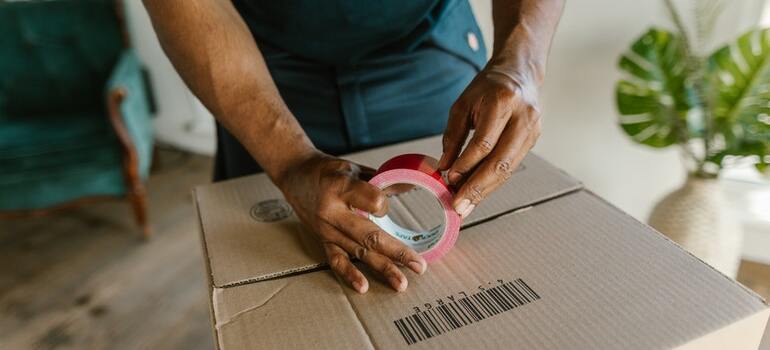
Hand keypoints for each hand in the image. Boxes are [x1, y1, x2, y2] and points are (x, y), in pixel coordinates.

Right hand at [277, 153, 426, 293]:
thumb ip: (379, 181)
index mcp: (341, 187)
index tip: (387, 204)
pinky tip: (363, 287)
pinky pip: (336, 260)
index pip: (373, 202)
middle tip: (419, 265)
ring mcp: (326, 229)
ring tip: (401, 283)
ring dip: (382, 268)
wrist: (294, 174)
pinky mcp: (322, 240)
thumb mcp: (353, 167)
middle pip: (369, 235)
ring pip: (358, 252)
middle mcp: (333, 211)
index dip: (386, 205)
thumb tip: (409, 188)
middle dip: (397, 252)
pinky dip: (350, 275)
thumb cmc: (327, 170)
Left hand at [438, 67, 541, 217]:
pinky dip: (493, 182)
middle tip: (459, 206)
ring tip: (466, 206)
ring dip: (485, 191)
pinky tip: (478, 193)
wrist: (520, 74)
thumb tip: (444, 168)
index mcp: (503, 102)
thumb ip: (453, 136)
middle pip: (500, 162)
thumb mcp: (463, 105)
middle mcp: (523, 118)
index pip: (484, 142)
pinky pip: (511, 167)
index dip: (466, 164)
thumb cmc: (488, 88)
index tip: (450, 179)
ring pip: (508, 170)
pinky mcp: (533, 141)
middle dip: (477, 188)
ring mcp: (532, 131)